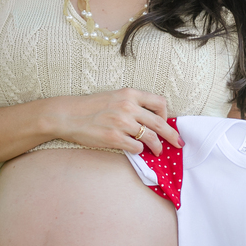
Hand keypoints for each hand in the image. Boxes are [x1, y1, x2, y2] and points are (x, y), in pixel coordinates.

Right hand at [54, 88, 183, 154]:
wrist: (67, 115)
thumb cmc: (90, 107)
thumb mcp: (114, 97)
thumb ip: (132, 104)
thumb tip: (151, 118)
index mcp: (129, 94)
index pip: (160, 102)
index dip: (166, 114)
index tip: (164, 122)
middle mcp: (128, 107)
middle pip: (160, 123)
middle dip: (172, 135)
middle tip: (178, 143)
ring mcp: (121, 123)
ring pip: (150, 138)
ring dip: (157, 147)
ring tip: (158, 152)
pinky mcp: (113, 138)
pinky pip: (136, 148)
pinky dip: (139, 151)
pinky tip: (136, 150)